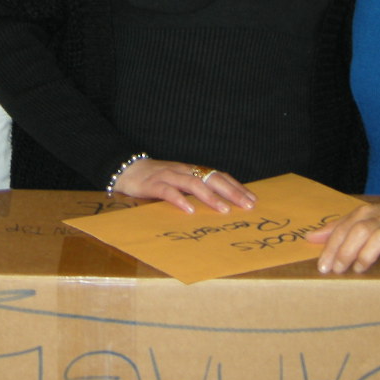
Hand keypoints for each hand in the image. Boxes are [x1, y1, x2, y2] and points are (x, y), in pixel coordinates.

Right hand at [113, 159, 255, 214]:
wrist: (127, 169)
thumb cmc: (157, 180)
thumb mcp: (179, 183)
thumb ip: (195, 190)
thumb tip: (219, 204)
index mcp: (192, 171)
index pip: (219, 176)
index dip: (236, 187)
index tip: (252, 199)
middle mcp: (184, 171)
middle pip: (212, 178)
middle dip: (231, 192)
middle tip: (247, 205)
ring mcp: (169, 176)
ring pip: (194, 184)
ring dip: (210, 197)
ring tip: (224, 209)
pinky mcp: (154, 184)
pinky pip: (169, 191)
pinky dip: (180, 200)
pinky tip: (190, 210)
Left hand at [308, 197, 379, 273]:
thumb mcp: (363, 220)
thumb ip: (338, 229)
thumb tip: (310, 237)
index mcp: (365, 214)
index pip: (344, 229)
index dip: (331, 248)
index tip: (323, 267)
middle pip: (359, 231)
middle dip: (346, 252)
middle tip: (338, 270)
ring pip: (379, 237)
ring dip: (367, 255)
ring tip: (359, 269)